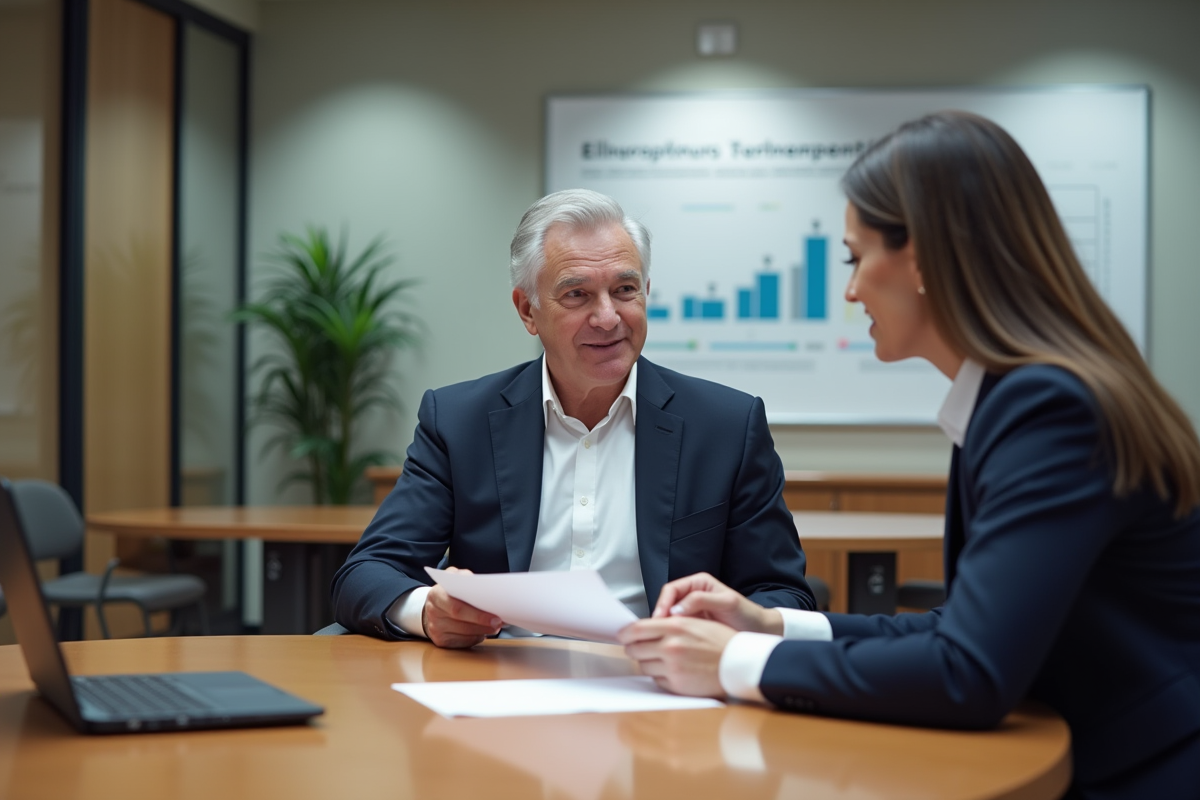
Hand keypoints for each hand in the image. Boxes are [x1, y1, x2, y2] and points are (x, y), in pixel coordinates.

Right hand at [421, 568, 502, 647]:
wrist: (434, 606)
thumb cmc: (450, 591)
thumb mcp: (455, 578)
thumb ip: (467, 578)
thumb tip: (485, 588)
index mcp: (436, 594)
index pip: (457, 607)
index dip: (477, 613)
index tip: (495, 614)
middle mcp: (433, 612)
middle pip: (461, 621)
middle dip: (482, 622)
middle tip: (498, 622)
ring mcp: (435, 628)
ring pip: (464, 634)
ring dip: (483, 631)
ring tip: (495, 626)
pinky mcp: (441, 641)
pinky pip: (463, 642)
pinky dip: (476, 638)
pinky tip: (483, 632)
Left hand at [618, 616, 737, 696]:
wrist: (739, 663)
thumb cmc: (721, 641)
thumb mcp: (695, 622)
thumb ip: (670, 623)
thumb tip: (646, 627)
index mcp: (675, 626)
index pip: (636, 629)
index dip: (625, 633)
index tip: (623, 635)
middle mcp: (670, 646)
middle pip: (635, 649)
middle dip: (634, 648)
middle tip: (638, 648)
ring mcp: (672, 667)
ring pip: (643, 666)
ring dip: (648, 662)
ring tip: (661, 659)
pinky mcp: (676, 685)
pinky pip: (656, 680)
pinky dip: (660, 676)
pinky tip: (672, 671)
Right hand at [652, 572, 781, 634]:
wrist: (759, 631)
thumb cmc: (747, 614)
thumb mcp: (727, 603)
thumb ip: (702, 601)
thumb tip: (676, 609)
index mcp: (698, 584)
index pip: (671, 589)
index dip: (663, 603)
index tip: (659, 618)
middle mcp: (692, 595)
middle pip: (667, 602)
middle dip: (660, 616)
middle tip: (656, 630)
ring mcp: (692, 611)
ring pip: (670, 617)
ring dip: (665, 626)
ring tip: (662, 638)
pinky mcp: (694, 626)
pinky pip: (677, 628)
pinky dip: (672, 634)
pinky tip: (673, 643)